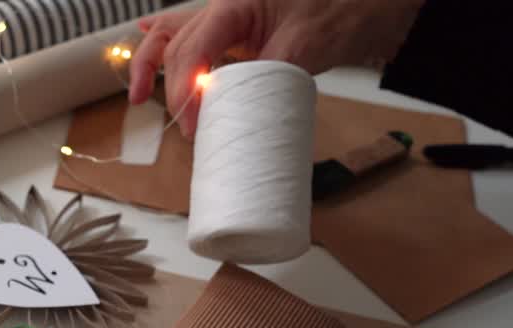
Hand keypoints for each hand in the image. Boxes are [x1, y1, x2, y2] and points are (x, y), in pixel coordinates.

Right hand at [128, 0, 425, 136]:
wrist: (376, 2)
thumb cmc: (345, 11)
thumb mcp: (303, 48)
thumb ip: (260, 76)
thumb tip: (227, 111)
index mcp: (235, 3)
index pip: (192, 47)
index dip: (184, 87)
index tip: (192, 123)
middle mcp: (225, 6)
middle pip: (179, 46)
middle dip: (173, 88)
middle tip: (188, 129)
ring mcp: (231, 15)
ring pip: (176, 35)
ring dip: (154, 63)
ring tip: (136, 95)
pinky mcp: (242, 28)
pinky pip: (195, 31)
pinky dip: (168, 39)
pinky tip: (146, 37)